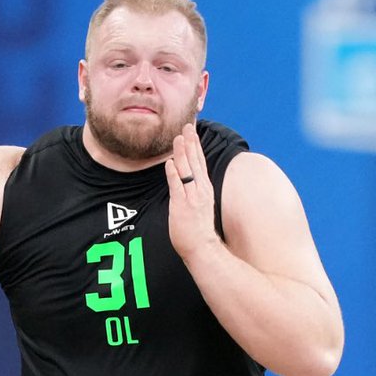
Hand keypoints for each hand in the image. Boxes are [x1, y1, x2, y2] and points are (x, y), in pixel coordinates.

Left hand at [165, 123, 219, 262]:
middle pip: (195, 162)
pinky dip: (173, 174)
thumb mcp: (201, 207)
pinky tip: (170, 162)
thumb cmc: (200, 231)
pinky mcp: (182, 206)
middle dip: (191, 143)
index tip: (192, 132)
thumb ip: (196, 193)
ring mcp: (191, 198)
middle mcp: (200, 191)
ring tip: (177, 138)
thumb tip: (189, 184)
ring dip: (182, 153)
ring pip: (187, 171)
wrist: (203, 248)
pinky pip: (177, 187)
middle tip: (186, 126)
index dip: (196, 147)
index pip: (200, 164)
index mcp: (205, 190)